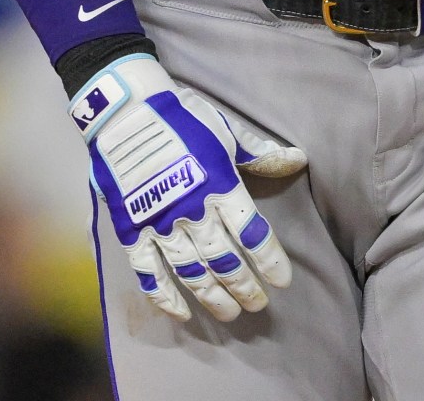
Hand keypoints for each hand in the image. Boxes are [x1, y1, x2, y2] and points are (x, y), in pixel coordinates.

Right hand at [70, 54, 304, 321]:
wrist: (124, 110)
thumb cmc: (181, 116)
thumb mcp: (226, 129)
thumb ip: (260, 153)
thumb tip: (299, 160)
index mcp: (220, 186)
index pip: (253, 234)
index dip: (269, 261)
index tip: (282, 281)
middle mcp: (193, 211)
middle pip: (225, 260)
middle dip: (244, 286)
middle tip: (258, 304)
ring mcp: (159, 223)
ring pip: (192, 272)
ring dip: (212, 296)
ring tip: (230, 314)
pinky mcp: (130, 229)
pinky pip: (148, 272)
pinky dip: (164, 295)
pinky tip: (180, 312)